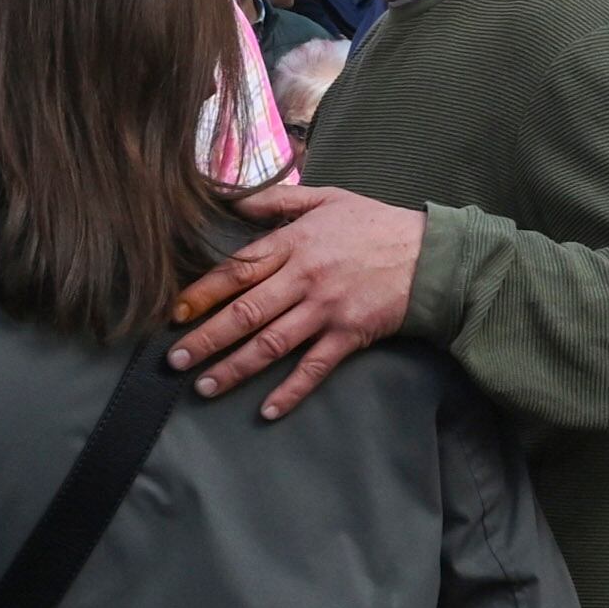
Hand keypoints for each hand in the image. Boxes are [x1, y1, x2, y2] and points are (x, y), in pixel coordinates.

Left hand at [168, 184, 426, 418]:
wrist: (434, 255)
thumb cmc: (378, 224)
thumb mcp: (328, 197)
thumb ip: (278, 199)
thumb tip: (233, 202)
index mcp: (294, 244)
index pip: (236, 271)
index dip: (202, 294)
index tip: (174, 314)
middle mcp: (304, 279)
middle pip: (245, 313)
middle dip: (206, 339)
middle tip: (174, 361)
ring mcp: (327, 310)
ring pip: (272, 344)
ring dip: (235, 368)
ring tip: (205, 387)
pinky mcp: (351, 334)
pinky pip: (316, 367)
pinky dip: (291, 390)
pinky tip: (267, 410)